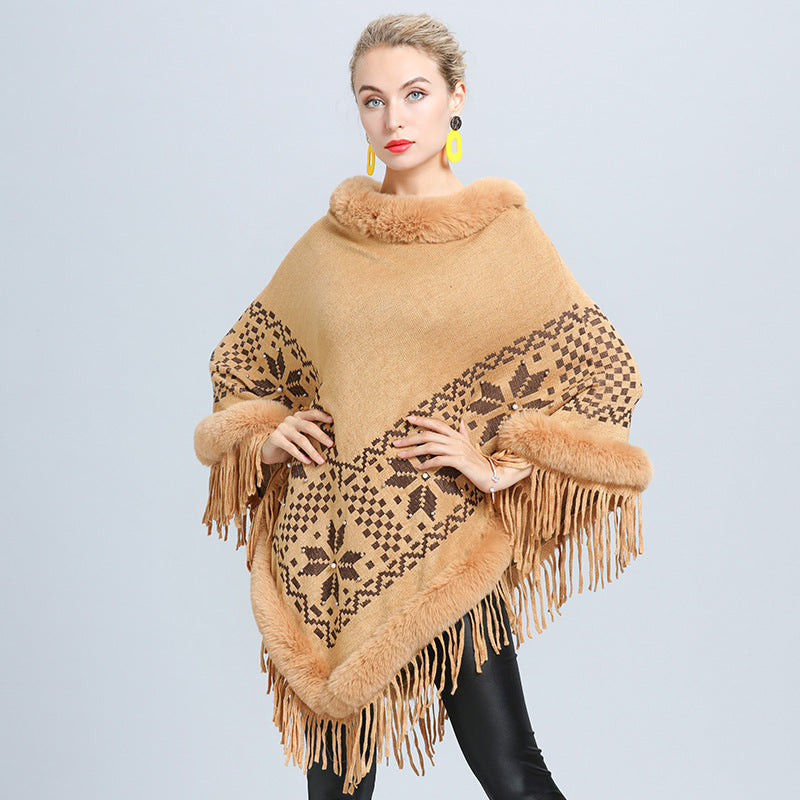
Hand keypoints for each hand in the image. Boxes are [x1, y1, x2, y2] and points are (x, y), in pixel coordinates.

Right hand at [261, 408, 333, 465]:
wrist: (270, 450)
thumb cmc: (291, 442)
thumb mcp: (302, 436)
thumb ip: (312, 434)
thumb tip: (332, 442)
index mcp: (299, 416)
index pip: (313, 413)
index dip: (323, 416)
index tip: (333, 421)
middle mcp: (291, 420)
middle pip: (309, 426)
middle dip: (321, 436)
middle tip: (331, 444)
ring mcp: (282, 428)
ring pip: (301, 439)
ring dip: (312, 451)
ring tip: (321, 461)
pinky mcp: (275, 438)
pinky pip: (290, 448)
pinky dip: (300, 456)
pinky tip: (308, 462)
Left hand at [392, 414, 529, 492]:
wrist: (492, 474)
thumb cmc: (478, 461)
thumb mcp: (470, 445)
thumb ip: (463, 433)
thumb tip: (460, 422)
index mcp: (457, 435)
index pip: (437, 423)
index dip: (423, 420)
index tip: (409, 420)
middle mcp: (456, 440)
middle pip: (429, 435)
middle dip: (410, 438)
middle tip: (396, 443)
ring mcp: (457, 450)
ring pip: (430, 447)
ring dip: (414, 451)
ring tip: (401, 456)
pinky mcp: (459, 462)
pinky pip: (439, 460)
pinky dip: (427, 463)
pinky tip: (419, 467)